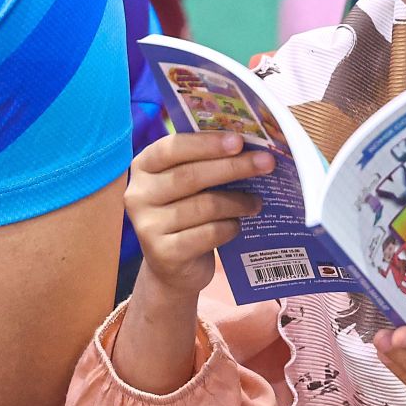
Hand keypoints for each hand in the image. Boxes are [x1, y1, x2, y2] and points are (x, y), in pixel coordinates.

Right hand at [125, 132, 268, 299]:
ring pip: (203, 206)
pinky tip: (237, 225)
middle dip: (234, 167)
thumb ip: (209, 162)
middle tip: (266, 163)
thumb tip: (254, 146)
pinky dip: (229, 227)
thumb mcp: (192, 184)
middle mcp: (139, 194)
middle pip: (191, 175)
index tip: (239, 141)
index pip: (172, 147)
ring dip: (238, 202)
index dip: (206, 143)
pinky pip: (207, 234)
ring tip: (257, 202)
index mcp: (145, 166)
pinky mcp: (163, 254)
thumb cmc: (188, 211)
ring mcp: (147, 226)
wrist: (174, 265)